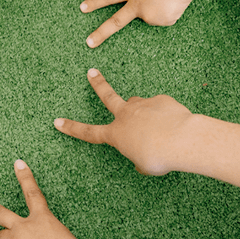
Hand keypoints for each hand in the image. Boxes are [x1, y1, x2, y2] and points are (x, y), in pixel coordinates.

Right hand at [55, 69, 195, 175]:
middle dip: (98, 84)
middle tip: (91, 72)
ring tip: (159, 127)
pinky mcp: (161, 100)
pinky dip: (166, 117)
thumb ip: (138, 157)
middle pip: (107, 95)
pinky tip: (175, 126)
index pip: (88, 132)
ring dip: (145, 113)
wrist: (181, 139)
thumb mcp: (145, 165)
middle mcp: (125, 115)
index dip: (72, 128)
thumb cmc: (160, 156)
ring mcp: (142, 105)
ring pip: (139, 105)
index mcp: (116, 134)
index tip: (58, 121)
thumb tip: (141, 153)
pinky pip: (161, 109)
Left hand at [80, 0, 193, 47]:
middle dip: (101, 33)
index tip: (82, 8)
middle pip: (116, 22)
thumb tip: (148, 2)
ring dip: (162, 9)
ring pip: (153, 17)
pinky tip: (176, 3)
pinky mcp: (162, 21)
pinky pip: (166, 18)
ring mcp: (148, 15)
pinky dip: (171, 12)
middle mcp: (137, 5)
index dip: (95, 2)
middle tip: (89, 43)